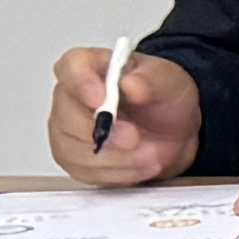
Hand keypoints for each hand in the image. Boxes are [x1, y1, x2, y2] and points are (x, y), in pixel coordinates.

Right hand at [49, 46, 199, 185]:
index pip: (71, 67)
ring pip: (75, 149)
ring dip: (116, 158)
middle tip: (134, 138)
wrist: (172, 131)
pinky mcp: (74, 158)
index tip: (101, 99)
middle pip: (66, 115)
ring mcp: (67, 129)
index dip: (81, 84)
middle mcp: (70, 96)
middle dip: (102, 132)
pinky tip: (141, 166)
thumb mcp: (170, 81)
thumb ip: (152, 80)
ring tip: (151, 156)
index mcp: (91, 65)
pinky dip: (117, 173)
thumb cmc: (163, 98)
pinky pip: (86, 171)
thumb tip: (131, 84)